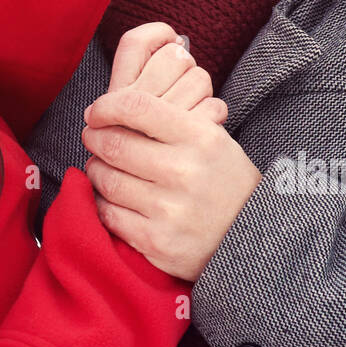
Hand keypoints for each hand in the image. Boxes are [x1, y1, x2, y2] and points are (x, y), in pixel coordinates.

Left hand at [83, 24, 260, 281]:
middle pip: (114, 143)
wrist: (253, 237)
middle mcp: (185, 171)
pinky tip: (108, 196)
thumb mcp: (210, 137)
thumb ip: (168, 117)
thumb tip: (112, 104)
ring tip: (101, 165)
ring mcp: (170, 210)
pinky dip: (100, 202)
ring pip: (107, 179)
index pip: (136, 107)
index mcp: (200, 137)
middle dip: (94, 137)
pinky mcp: (157, 242)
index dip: (106, 106)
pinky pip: (108, 214)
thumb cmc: (221, 178)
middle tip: (92, 137)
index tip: (96, 111)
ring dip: (96, 169)